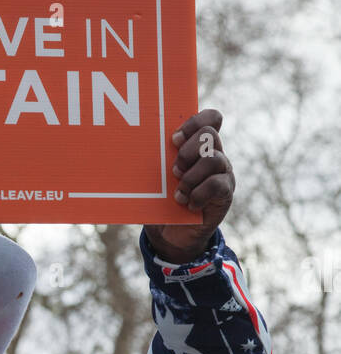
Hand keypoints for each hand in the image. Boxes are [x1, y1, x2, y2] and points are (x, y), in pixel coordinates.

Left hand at [144, 109, 234, 262]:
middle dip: (187, 152)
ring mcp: (223, 173)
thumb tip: (129, 147)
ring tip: (178, 193)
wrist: (173, 234)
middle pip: (209, 135)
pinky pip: (217, 185)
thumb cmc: (162, 200)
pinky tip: (188, 204)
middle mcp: (215, 154)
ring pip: (214, 160)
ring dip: (190, 177)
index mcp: (200, 145)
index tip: (173, 140)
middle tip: (173, 171)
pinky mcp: (225, 193)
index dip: (193, 123)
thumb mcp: (156, 178)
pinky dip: (198, 194)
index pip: (211, 118)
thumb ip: (154, 160)